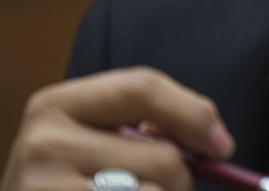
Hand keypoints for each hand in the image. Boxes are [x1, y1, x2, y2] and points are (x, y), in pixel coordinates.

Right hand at [0, 67, 234, 190]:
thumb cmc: (67, 179)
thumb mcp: (91, 138)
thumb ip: (145, 125)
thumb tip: (214, 140)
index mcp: (58, 104)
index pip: (143, 88)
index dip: (194, 114)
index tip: (223, 145)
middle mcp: (46, 144)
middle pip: (161, 156)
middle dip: (183, 178)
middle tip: (174, 188)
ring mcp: (45, 190)